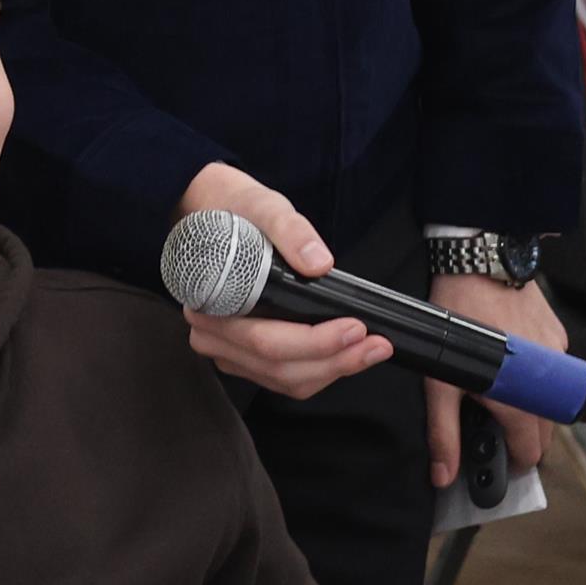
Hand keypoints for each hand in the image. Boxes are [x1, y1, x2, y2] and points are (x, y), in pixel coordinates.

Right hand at [175, 164, 387, 400]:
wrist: (212, 210)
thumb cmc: (234, 210)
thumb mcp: (264, 206)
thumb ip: (291, 232)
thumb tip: (318, 263)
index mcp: (209, 301)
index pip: (265, 339)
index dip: (315, 341)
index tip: (354, 328)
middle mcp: (210, 332)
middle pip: (277, 364)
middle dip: (334, 359)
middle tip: (376, 343)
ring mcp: (225, 348)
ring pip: (283, 378)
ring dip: (331, 369)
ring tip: (369, 350)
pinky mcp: (241, 355)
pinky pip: (282, 376)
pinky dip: (318, 370)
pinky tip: (345, 354)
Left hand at [426, 274, 563, 480]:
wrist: (476, 264)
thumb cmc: (456, 319)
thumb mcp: (440, 381)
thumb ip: (444, 433)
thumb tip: (444, 476)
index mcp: (520, 399)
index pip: (532, 450)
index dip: (516, 460)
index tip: (502, 458)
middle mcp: (548, 380)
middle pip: (547, 429)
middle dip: (525, 433)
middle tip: (497, 424)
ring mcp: (557, 355)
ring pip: (552, 397)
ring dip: (533, 402)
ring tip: (503, 390)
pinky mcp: (558, 332)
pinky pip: (555, 366)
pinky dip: (538, 373)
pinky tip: (513, 360)